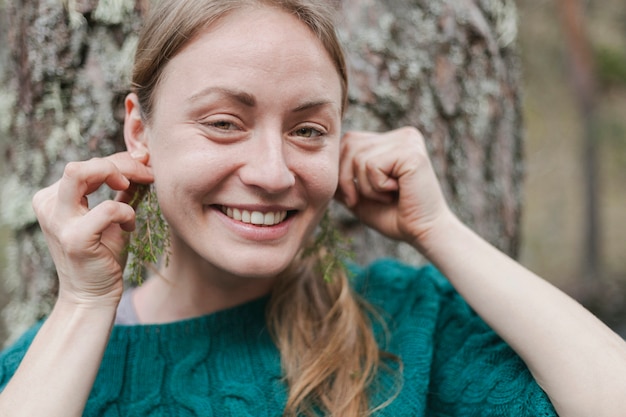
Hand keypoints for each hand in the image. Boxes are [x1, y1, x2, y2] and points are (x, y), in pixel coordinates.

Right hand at [32, 152, 152, 307]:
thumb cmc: (103, 255)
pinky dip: (127, 212)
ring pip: (80, 173)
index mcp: (53, 197)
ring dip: (119, 174)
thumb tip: (141, 159)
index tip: (146, 167)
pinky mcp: (75, 239)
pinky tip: (130, 228)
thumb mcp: (112, 216)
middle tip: (148, 174)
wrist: (93, 296)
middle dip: (121, 164)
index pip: (87, 165)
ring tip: (136, 188)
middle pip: (81, 163)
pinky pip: (107, 209)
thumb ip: (121, 189)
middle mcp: (48, 206)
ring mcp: (58, 222)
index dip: (120, 161)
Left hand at [336, 127, 452, 250]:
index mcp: (391, 140)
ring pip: (358, 157)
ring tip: (387, 195)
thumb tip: (316, 158)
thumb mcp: (357, 193)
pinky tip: (397, 192)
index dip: (342, 172)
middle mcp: (402, 135)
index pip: (348, 141)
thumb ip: (342, 174)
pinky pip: (372, 165)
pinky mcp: (411, 152)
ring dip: (366, 187)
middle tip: (367, 199)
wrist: (422, 233)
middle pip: (349, 145)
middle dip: (348, 179)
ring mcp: (408, 140)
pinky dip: (376, 187)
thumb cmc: (392, 216)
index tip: (355, 196)